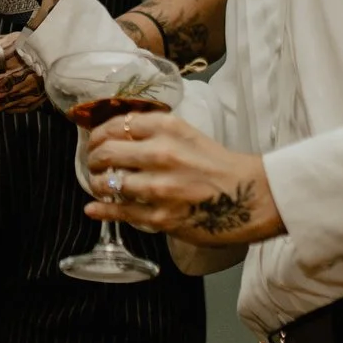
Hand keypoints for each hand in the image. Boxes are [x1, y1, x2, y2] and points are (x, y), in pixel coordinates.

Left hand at [82, 111, 282, 246]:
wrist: (250, 197)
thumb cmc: (219, 165)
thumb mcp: (187, 134)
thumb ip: (154, 131)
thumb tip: (116, 134)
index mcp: (168, 128)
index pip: (117, 124)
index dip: (99, 133)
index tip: (95, 140)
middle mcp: (161, 154)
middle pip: (106, 152)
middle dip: (93, 158)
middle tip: (93, 163)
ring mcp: (159, 188)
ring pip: (108, 182)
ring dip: (97, 183)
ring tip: (99, 184)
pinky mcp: (161, 217)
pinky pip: (121, 211)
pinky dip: (102, 209)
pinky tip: (93, 208)